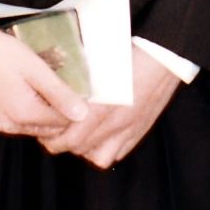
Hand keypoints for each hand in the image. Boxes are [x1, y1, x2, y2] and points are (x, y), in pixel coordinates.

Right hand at [0, 27, 91, 138]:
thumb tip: (83, 115)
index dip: (72, 109)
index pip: (60, 124)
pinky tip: (24, 94)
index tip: (76, 91)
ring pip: (29, 128)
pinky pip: (12, 124)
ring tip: (43, 89)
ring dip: (40, 115)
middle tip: (61, 89)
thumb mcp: (37, 69)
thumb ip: (59, 93)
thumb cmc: (3, 53)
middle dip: (57, 114)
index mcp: (23, 114)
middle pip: (45, 129)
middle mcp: (7, 126)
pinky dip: (23, 114)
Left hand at [42, 45, 180, 168]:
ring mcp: (130, 129)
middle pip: (79, 148)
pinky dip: (104, 148)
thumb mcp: (98, 62)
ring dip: (83, 149)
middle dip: (61, 143)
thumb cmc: (130, 52)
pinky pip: (118, 152)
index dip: (52, 136)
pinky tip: (99, 135)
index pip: (69, 137)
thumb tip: (58, 89)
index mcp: (103, 106)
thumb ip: (78, 82)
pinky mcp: (140, 129)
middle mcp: (116, 123)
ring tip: (76, 135)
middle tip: (52, 132)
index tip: (43, 126)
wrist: (165, 55)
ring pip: (98, 156)